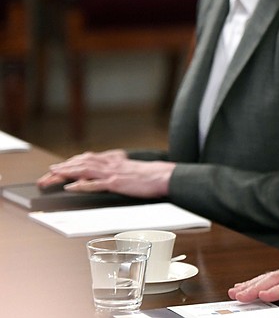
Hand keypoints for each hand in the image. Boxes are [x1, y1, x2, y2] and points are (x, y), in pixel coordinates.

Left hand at [36, 149, 173, 197]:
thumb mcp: (131, 167)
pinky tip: (70, 187)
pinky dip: (80, 185)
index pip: (86, 158)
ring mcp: (112, 172)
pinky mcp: (116, 183)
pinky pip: (95, 184)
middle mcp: (110, 163)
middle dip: (61, 169)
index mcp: (113, 159)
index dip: (70, 163)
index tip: (57, 167)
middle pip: (80, 163)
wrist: (164, 176)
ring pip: (83, 170)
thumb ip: (118, 166)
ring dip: (65, 173)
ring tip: (51, 177)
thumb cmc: (150, 175)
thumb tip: (109, 169)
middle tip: (46, 176)